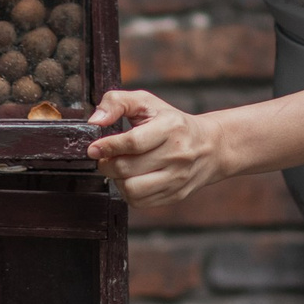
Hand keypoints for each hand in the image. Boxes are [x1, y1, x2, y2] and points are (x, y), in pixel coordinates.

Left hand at [86, 88, 228, 206]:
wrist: (209, 146)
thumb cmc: (172, 122)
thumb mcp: (147, 102)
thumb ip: (117, 102)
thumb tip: (95, 120)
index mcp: (171, 127)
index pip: (132, 142)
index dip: (107, 147)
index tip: (93, 148)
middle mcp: (177, 154)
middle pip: (127, 168)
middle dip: (107, 164)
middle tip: (104, 158)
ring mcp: (177, 178)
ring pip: (132, 189)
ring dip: (117, 180)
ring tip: (119, 168)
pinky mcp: (175, 195)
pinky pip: (140, 202)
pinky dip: (128, 192)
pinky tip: (132, 178)